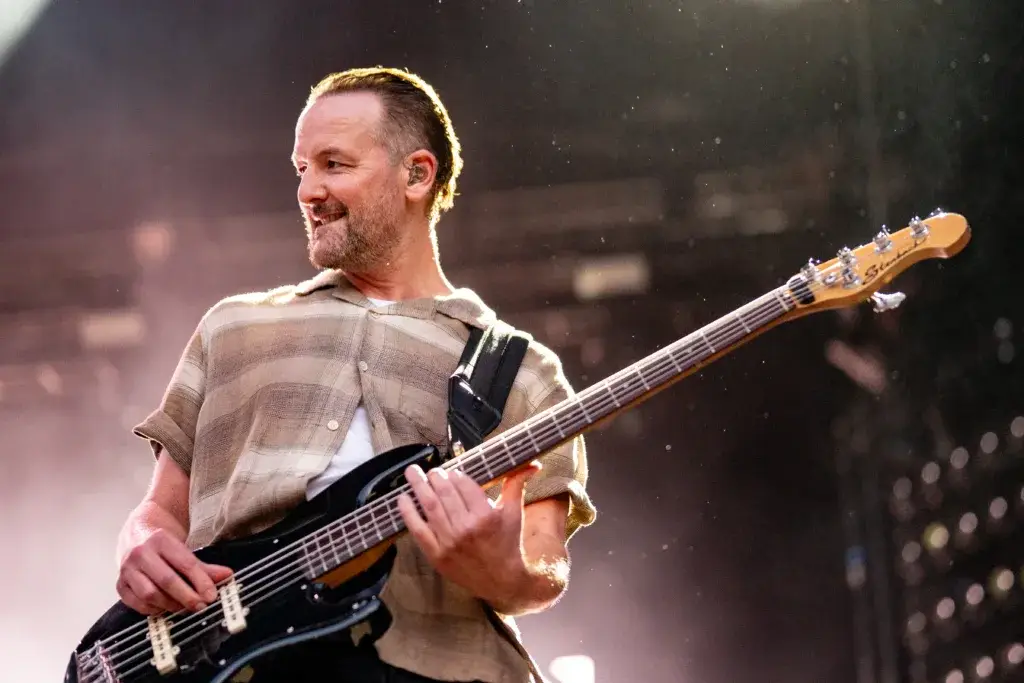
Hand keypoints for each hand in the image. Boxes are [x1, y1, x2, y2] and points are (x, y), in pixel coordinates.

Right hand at [117, 529, 232, 614]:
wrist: (137, 531)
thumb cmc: (163, 543)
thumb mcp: (183, 548)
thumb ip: (204, 566)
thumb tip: (226, 576)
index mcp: (160, 540)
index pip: (184, 563)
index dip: (201, 581)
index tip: (212, 595)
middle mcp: (140, 553)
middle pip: (166, 580)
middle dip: (187, 597)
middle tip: (201, 606)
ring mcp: (127, 570)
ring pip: (150, 594)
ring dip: (170, 605)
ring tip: (185, 608)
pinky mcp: (120, 584)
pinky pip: (136, 603)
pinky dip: (153, 610)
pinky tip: (165, 608)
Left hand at [397, 462, 540, 603]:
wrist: (503, 581)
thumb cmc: (509, 543)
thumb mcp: (514, 513)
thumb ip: (516, 485)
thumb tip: (532, 464)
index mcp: (486, 516)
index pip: (464, 485)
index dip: (456, 474)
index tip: (452, 471)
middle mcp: (466, 529)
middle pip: (444, 492)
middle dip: (435, 476)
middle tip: (432, 470)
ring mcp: (449, 543)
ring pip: (430, 506)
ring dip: (418, 486)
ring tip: (412, 473)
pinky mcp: (437, 556)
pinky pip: (417, 530)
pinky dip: (408, 512)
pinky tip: (402, 499)